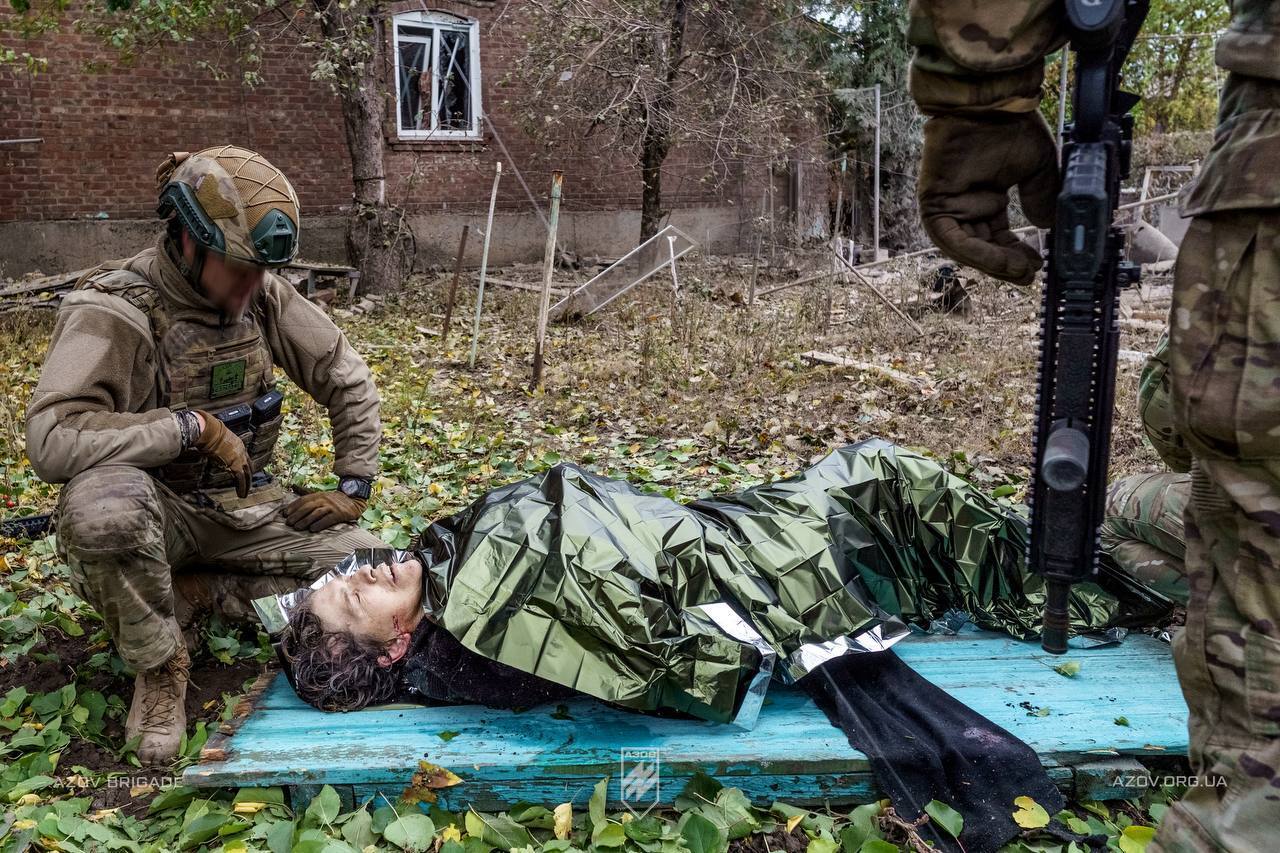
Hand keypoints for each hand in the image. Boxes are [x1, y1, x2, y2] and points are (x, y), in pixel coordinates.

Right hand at [192, 410, 251, 497]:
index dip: (245, 466)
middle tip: (248, 486)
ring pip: (247, 475)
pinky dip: (242, 487)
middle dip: (249, 477)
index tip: (246, 472)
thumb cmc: (208, 432)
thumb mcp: (216, 439)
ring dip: (246, 485)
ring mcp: (240, 458)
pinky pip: (240, 479)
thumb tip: (208, 447)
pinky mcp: (236, 465)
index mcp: (238, 444)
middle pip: (249, 467)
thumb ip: (217, 446)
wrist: (209, 431)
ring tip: (244, 494)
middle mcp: (241, 451)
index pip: (245, 457)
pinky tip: (241, 493)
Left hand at [284, 490, 365, 531]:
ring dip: (305, 521)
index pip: (303, 500)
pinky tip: (312, 529)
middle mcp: (324, 499)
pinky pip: (328, 519)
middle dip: (297, 515)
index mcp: (318, 495)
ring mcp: (332, 506)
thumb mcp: (320, 494)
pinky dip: (320, 524)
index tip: (284, 514)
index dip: (293, 507)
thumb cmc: (333, 500)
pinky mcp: (339, 514)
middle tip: (288, 523)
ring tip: (297, 528)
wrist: (354, 500)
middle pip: (308, 507)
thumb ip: (306, 493)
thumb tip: (292, 486)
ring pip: (316, 513)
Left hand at [918, 111, 1059, 285]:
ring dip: (993, 263)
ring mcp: (947, 204)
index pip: (997, 236)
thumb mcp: (1036, 168)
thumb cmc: (1009, 126)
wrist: (990, 102)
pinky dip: (976, 253)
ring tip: (1020, 271)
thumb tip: (1048, 227)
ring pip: (965, 248)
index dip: (1016, 253)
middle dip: (1005, 264)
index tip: (1037, 264)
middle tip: (1028, 275)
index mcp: (986, 197)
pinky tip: (1001, 260)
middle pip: (981, 247)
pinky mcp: (933, 203)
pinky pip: (951, 239)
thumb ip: (1041, 198)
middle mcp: (965, 204)